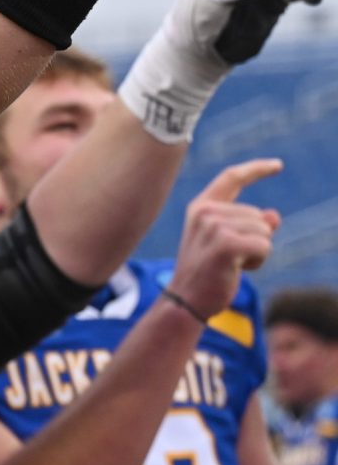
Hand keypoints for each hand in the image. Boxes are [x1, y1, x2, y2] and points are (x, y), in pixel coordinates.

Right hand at [165, 159, 281, 317]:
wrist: (187, 299)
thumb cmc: (209, 272)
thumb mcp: (230, 243)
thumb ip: (253, 225)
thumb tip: (274, 216)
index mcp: (201, 207)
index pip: (231, 178)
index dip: (256, 169)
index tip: (278, 165)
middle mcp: (204, 212)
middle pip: (258, 215)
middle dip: (256, 239)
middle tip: (231, 258)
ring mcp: (213, 226)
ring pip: (264, 230)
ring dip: (258, 252)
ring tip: (232, 265)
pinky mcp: (225, 243)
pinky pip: (264, 245)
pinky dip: (259, 260)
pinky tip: (238, 269)